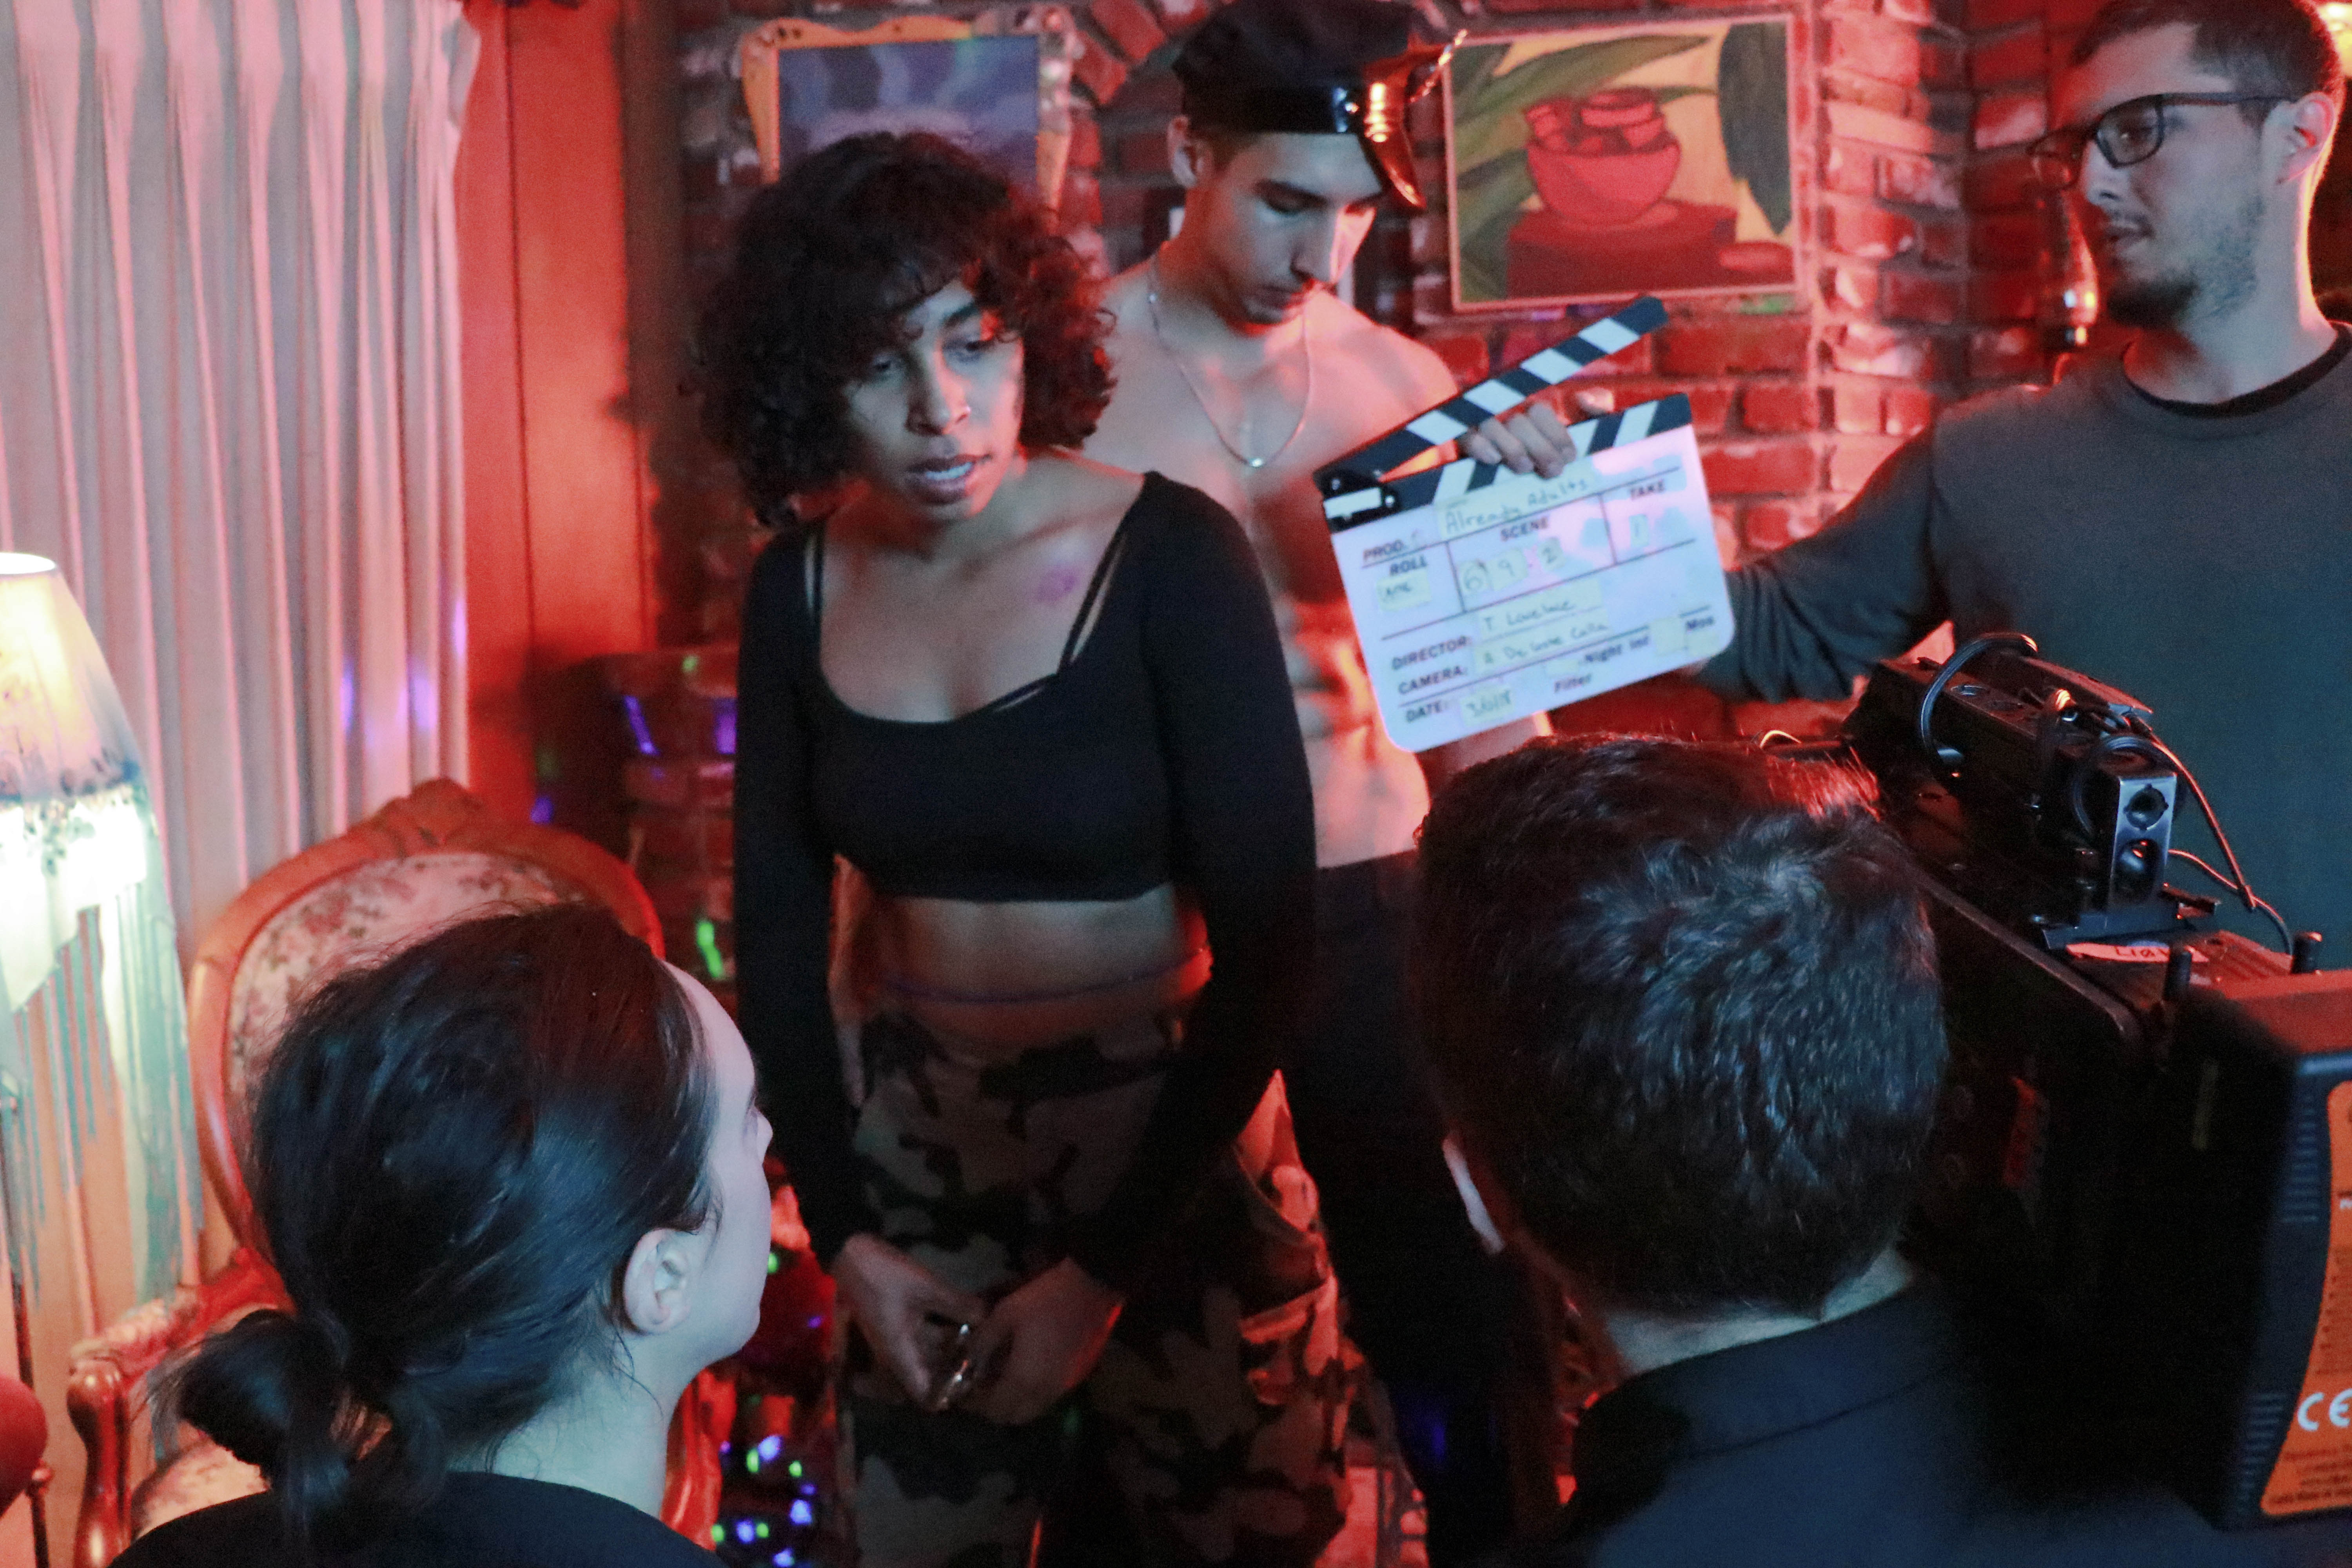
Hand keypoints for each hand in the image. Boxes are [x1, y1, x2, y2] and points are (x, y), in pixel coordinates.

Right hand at [832, 1234, 988, 1408]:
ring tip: (982, 1339)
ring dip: (950, 1350)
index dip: (948, 1396)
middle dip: (955, 1370)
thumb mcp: (925, 1288)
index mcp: (899, 1356)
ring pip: (928, 1355)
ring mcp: (896, 1339)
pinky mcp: (898, 1323)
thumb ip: (958, 1305)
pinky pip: (923, 1338)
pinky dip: (942, 1334)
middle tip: (987, 1360)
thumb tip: (988, 1319)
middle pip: (929, 1376)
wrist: (850, 1254)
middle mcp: (896, 1354)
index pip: (924, 1395)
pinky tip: (964, 1320)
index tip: (974, 1385)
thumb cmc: (883, 1276)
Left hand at [964, 1259, 1124, 1426]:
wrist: (1093, 1287)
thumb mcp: (1005, 1313)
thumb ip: (984, 1340)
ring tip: (1006, 1376)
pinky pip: (1051, 1395)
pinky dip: (1036, 1391)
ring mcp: (1065, 1386)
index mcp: (1024, 1380)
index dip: (977, 1404)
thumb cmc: (1045, 1300)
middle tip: (985, 1386)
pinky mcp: (1079, 1376)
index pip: (996, 1410)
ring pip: (1035, 1408)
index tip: (967, 1389)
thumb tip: (969, 1357)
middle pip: (1016, 1417)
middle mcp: (1045, 1392)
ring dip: (1018, 1400)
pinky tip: (1031, 1366)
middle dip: (997, 1408)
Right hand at [1462, 388, 1614, 477]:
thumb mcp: (1572, 439)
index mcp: (1527, 413)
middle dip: (1541, 447)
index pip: (1541, 413)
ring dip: (1512, 447)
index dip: (1557, 435)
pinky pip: (1465, 435)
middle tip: (1553, 472)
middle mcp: (1502, 413)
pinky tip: (1492, 460)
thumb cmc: (1540, 463)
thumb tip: (1584, 398)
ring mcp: (1479, 425)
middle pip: (1520, 421)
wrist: (1500, 492)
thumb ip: (1593, 413)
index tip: (1569, 458)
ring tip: (1524, 468)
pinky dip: (1479, 445)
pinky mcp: (1459, 438)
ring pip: (1493, 425)